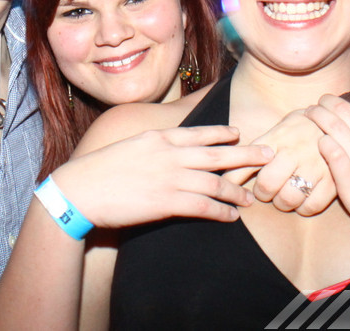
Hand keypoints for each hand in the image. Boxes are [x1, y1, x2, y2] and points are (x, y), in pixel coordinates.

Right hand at [51, 125, 273, 228]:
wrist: (81, 190)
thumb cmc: (100, 170)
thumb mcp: (129, 145)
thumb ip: (153, 146)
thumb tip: (167, 148)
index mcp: (160, 137)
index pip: (200, 132)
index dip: (223, 133)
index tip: (239, 134)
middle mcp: (170, 154)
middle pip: (218, 154)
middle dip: (247, 155)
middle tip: (269, 155)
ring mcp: (170, 178)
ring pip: (216, 182)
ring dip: (237, 190)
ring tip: (251, 197)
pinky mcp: (167, 202)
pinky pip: (204, 206)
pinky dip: (222, 211)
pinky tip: (232, 216)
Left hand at [222, 109, 336, 215]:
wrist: (340, 119)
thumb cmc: (302, 127)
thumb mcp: (277, 130)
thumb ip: (254, 150)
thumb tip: (226, 173)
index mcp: (276, 138)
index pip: (246, 163)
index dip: (234, 181)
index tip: (233, 188)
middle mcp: (293, 151)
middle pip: (267, 185)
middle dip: (262, 194)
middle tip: (266, 191)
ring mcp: (314, 166)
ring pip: (288, 199)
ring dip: (282, 203)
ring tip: (284, 196)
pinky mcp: (332, 180)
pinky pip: (311, 206)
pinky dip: (303, 209)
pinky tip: (302, 201)